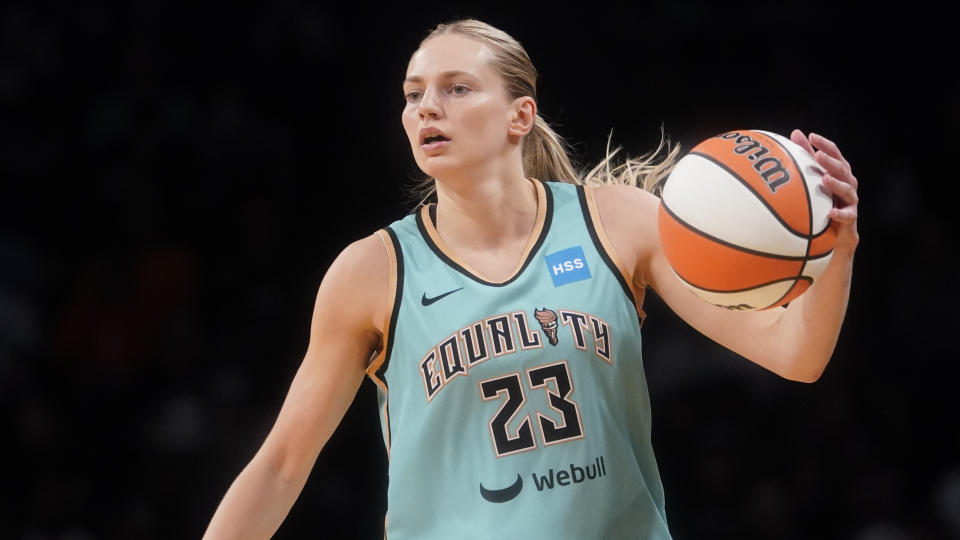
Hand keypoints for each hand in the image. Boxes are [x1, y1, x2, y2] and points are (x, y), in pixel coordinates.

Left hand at [790, 129, 858, 253]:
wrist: (835, 233)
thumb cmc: (823, 200)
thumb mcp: (814, 179)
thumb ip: (806, 157)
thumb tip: (795, 132)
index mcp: (839, 172)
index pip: (835, 154)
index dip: (825, 145)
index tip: (811, 136)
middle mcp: (848, 183)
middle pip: (842, 169)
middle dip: (830, 161)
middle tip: (818, 155)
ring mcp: (851, 200)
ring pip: (847, 189)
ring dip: (836, 183)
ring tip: (824, 179)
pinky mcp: (851, 217)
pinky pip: (848, 215)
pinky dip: (840, 213)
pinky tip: (831, 212)